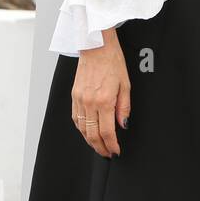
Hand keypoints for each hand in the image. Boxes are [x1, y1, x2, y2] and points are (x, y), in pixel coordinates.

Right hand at [72, 28, 130, 157]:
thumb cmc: (113, 62)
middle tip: (107, 153)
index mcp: (104, 100)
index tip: (116, 151)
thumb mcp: (126, 84)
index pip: (107, 131)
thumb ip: (124, 107)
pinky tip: (87, 132)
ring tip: (98, 146)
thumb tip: (122, 125)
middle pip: (92, 134)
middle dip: (100, 147)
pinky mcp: (73, 96)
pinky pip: (76, 118)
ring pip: (82, 129)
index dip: (111, 145)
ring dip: (90, 141)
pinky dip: (81, 129)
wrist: (96, 47)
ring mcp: (79, 100)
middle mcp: (89, 102)